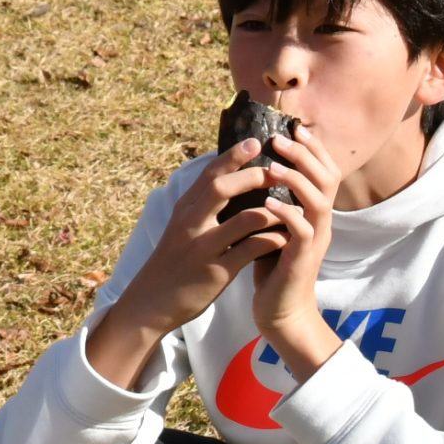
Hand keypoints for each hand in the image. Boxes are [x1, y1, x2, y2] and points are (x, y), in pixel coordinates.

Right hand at [81, 135, 289, 389]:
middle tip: (277, 169)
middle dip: (252, 175)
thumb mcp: (181, 228)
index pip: (209, 174)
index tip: (256, 141)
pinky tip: (285, 237)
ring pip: (242, 219)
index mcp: (184, 209)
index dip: (232, 156)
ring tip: (292, 205)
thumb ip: (201, 206)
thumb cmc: (173, 261)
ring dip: (271, 209)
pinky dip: (270, 240)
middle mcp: (191, 223)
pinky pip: (249, 251)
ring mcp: (203, 247)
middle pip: (221, 187)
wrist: (151, 302)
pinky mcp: (216, 271)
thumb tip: (227, 180)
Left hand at [248, 123, 343, 376]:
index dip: (312, 148)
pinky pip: (302, 232)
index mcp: (314, 212)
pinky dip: (287, 215)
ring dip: (297, 181)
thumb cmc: (271, 266)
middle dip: (306, 155)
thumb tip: (255, 165)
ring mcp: (315, 241)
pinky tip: (270, 204)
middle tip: (282, 138)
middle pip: (327, 179)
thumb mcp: (272, 225)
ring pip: (318, 202)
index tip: (294, 127)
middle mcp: (320, 222)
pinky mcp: (302, 261)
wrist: (280, 312)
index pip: (323, 171)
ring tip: (273, 166)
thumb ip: (272, 198)